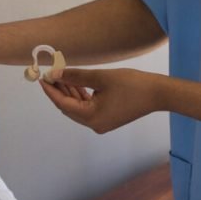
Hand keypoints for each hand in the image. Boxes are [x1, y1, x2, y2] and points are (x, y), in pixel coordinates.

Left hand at [39, 67, 162, 133]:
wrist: (158, 93)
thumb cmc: (131, 84)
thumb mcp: (100, 77)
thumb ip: (75, 77)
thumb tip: (55, 74)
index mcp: (91, 117)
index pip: (63, 104)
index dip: (51, 91)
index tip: (42, 77)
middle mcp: (94, 125)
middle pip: (69, 108)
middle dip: (59, 91)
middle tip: (50, 74)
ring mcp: (101, 123)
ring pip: (78, 108)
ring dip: (70, 93)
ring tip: (61, 76)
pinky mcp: (108, 118)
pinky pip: (88, 108)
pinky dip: (81, 97)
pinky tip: (76, 83)